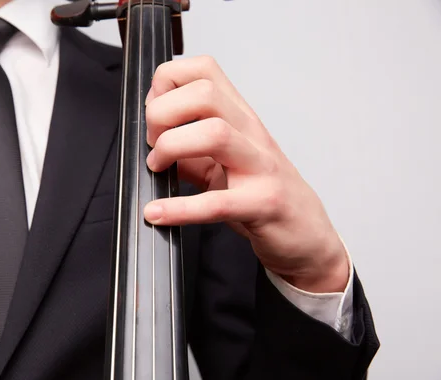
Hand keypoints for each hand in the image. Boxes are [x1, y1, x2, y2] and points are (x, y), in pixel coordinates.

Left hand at [143, 56, 348, 292]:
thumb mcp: (220, 163)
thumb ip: (187, 149)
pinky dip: (179, 209)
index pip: (203, 69)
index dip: (167, 84)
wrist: (306, 233)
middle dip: (163, 113)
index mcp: (238, 117)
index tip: (154, 114)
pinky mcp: (263, 203)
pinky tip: (157, 213)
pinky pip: (217, 202)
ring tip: (158, 169)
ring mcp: (260, 166)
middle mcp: (251, 133)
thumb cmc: (261, 193)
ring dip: (170, 147)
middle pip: (204, 93)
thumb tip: (150, 141)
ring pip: (214, 134)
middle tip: (153, 144)